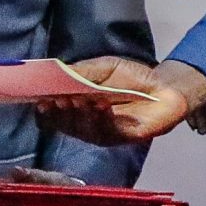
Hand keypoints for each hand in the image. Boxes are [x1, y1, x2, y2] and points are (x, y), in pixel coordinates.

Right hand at [36, 56, 205, 145]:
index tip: (40, 100)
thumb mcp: (103, 68)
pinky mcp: (121, 137)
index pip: (55, 114)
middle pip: (65, 124)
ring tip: (77, 99)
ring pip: (83, 129)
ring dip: (79, 114)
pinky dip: (101, 117)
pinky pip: (106, 130)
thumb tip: (56, 73)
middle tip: (57, 99)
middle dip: (60, 112)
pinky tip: (100, 104)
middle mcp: (85, 124)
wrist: (165, 87)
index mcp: (77, 108)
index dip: (46, 110)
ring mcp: (102, 133)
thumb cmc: (132, 78)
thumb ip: (81, 72)